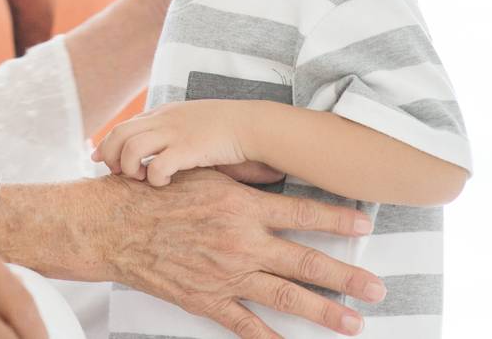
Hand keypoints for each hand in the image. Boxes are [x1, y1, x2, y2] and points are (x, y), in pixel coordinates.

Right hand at [0, 175, 382, 338]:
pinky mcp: (207, 301)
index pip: (302, 213)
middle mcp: (242, 243)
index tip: (368, 223)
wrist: (113, 225)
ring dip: (324, 312)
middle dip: (347, 276)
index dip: (338, 218)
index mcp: (243, 207)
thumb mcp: (204, 172)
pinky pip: (245, 326)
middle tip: (379, 288)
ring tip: (355, 323)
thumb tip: (278, 169)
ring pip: (285, 298)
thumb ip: (245, 175)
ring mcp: (226, 276)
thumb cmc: (157, 192)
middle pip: (306, 263)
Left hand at [94, 100, 274, 186]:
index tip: (97, 158)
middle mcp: (164, 120)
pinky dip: (153, 178)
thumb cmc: (226, 130)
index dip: (107, 143)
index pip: (123, 125)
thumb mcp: (192, 124)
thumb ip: (171, 133)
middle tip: (117, 174)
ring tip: (141, 178)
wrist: (253, 125)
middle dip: (110, 156)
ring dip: (129, 167)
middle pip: (118, 134)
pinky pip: (156, 166)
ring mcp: (175, 133)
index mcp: (163, 113)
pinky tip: (162, 183)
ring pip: (130, 148)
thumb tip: (156, 153)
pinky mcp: (188, 149)